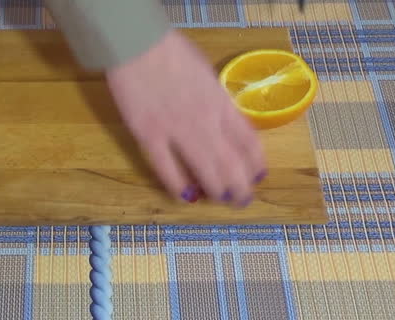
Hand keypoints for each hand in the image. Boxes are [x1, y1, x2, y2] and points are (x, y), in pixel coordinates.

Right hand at [105, 29, 265, 206]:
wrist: (137, 45)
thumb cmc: (171, 53)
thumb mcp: (206, 75)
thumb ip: (215, 100)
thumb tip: (221, 121)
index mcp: (220, 103)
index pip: (248, 141)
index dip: (256, 163)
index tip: (258, 175)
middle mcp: (204, 121)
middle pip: (231, 163)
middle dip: (240, 186)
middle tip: (241, 199)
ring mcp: (176, 131)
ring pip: (206, 171)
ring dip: (217, 190)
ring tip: (220, 199)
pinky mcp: (149, 136)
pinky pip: (167, 169)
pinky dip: (178, 186)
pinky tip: (186, 196)